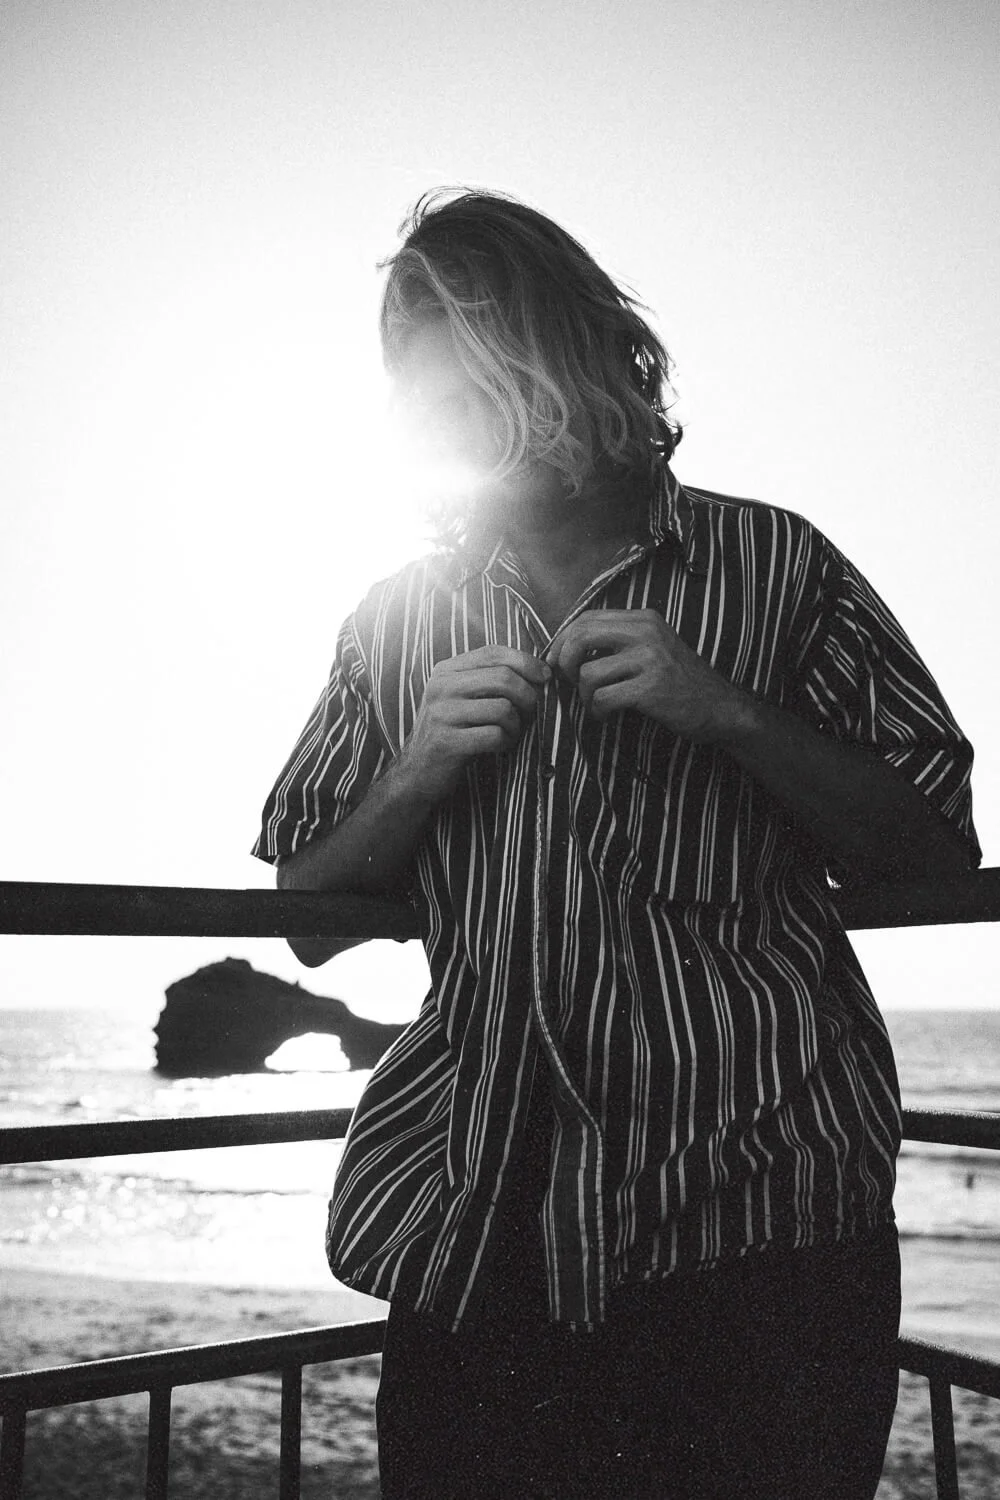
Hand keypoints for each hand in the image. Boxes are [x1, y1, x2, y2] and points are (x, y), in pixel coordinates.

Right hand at [396, 645, 550, 802]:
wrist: (418, 771)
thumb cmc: (452, 731)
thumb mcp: (463, 697)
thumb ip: (489, 679)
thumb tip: (540, 672)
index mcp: (446, 671)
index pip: (493, 653)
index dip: (526, 662)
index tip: (545, 677)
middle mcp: (441, 687)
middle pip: (503, 678)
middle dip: (528, 696)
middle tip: (530, 713)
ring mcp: (442, 714)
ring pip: (503, 708)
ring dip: (517, 724)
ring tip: (510, 733)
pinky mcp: (448, 742)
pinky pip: (495, 735)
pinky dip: (506, 742)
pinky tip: (500, 746)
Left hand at [548, 610, 752, 743]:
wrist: (720, 707)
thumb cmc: (680, 681)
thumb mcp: (654, 647)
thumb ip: (620, 640)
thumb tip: (568, 647)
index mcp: (644, 619)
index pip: (586, 618)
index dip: (563, 640)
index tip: (557, 661)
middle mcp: (647, 633)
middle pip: (581, 637)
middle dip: (564, 662)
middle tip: (569, 682)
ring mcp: (650, 660)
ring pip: (588, 673)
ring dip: (584, 695)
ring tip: (596, 704)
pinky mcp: (651, 688)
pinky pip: (603, 697)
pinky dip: (597, 710)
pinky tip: (606, 715)